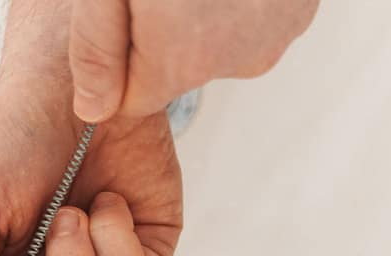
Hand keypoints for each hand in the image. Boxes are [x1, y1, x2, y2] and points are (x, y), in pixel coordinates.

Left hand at [69, 0, 319, 119]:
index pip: (131, 98)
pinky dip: (234, 1)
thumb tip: (93, 109)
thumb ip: (95, 49)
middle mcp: (235, 61)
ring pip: (213, 45)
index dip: (116, 59)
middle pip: (174, 71)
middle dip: (157, 35)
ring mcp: (274, 34)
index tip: (119, 15)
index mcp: (180, 61)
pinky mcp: (298, 10)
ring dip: (197, 15)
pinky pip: (249, 21)